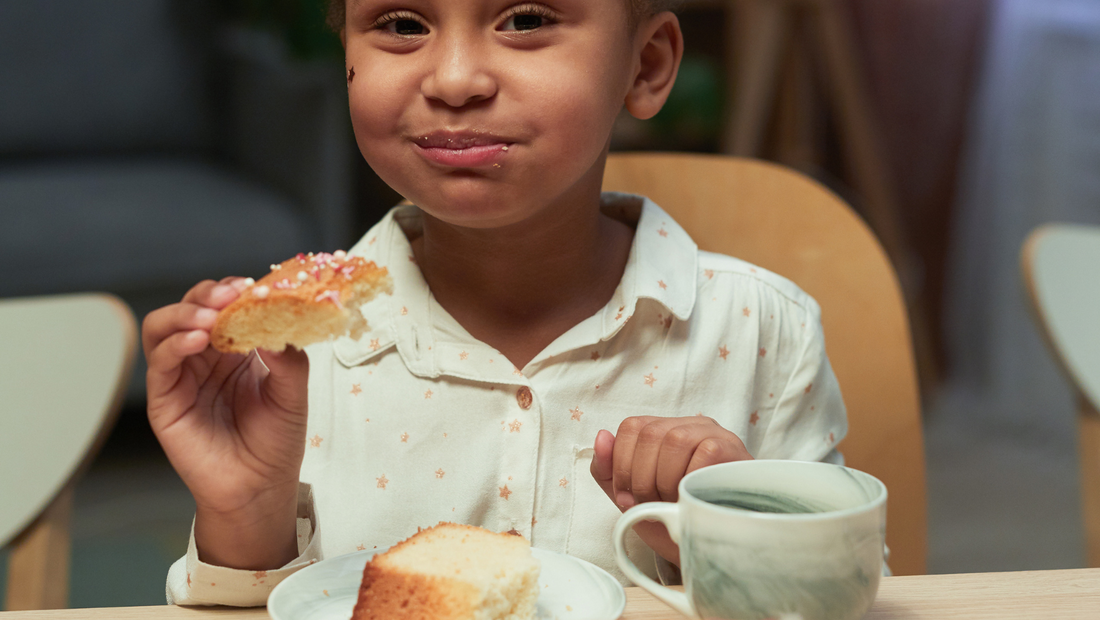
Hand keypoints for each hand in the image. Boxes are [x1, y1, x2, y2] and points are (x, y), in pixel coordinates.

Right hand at [143, 277, 308, 568]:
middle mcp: (205, 357)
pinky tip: (198, 341)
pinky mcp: (165, 400)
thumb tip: (276, 319)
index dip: (234, 292)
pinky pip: (159, 364)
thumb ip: (287, 357)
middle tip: (229, 296)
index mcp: (236, 349)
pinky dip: (174, 345)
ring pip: (164, 327)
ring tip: (209, 319)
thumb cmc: (277, 441)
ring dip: (184, 314)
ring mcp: (181, 376)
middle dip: (207, 296)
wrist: (260, 487)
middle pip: (191, 308)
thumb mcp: (293, 393)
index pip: (224, 306)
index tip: (251, 287)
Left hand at [590, 416, 751, 564]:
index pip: (632, 426)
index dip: (621, 463)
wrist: (712, 549)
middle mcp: (688, 425)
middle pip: (650, 433)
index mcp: (663, 431)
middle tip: (651, 504)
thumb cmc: (675, 519)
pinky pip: (705, 452)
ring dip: (666, 480)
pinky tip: (692, 497)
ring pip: (675, 440)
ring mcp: (713, 434)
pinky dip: (691, 480)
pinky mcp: (733, 449)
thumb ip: (609, 471)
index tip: (627, 496)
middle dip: (642, 478)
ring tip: (671, 502)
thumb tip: (602, 436)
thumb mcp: (632, 498)